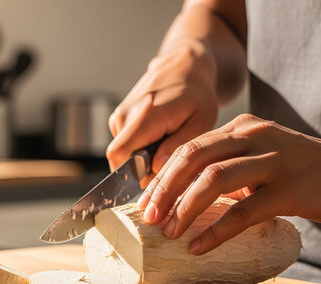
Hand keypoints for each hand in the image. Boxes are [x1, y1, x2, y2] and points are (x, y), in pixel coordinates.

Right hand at [106, 41, 217, 185]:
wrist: (184, 67)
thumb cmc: (197, 95)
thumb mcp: (201, 122)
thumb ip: (177, 146)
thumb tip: (155, 169)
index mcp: (144, 116)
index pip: (118, 156)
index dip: (132, 175)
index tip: (156, 178)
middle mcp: (124, 115)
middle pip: (121, 159)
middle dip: (143, 168)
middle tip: (170, 158)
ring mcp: (119, 116)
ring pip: (124, 154)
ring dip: (144, 158)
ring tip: (167, 142)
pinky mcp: (119, 119)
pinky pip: (125, 145)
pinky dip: (141, 149)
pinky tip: (159, 136)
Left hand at [137, 114, 320, 254]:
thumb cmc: (303, 169)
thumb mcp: (261, 156)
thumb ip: (228, 166)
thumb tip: (186, 195)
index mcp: (242, 129)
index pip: (189, 148)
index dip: (162, 176)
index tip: (145, 201)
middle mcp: (254, 137)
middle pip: (193, 158)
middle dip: (164, 190)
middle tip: (148, 217)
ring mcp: (272, 161)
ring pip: (213, 180)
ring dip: (184, 208)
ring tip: (170, 233)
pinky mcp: (290, 189)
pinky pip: (243, 212)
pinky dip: (215, 231)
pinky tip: (199, 246)